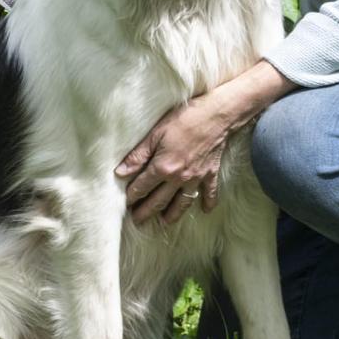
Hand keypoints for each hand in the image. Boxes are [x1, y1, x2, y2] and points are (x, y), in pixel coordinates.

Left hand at [115, 61, 294, 225]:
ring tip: (164, 223)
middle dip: (146, 212)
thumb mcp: (156, 133)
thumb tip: (121, 172)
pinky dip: (207, 202)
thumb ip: (138, 155)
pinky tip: (204, 210)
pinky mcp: (210, 174)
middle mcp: (179, 178)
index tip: (125, 202)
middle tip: (137, 221)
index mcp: (163, 168)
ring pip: (182, 203)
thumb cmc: (185, 119)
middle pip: (159, 201)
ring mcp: (196, 179)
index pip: (142, 187)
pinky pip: (209, 193)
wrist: (217, 115)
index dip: (131, 196)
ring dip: (172, 215)